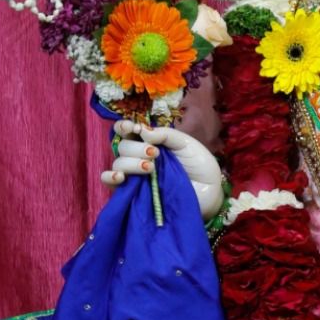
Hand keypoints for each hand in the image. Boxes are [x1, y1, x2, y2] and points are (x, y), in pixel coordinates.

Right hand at [102, 123, 223, 220]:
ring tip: (150, 168)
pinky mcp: (133, 193)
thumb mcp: (186, 144)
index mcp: (150, 142)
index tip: (133, 128)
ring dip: (131, 163)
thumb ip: (166, 135)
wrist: (209, 193)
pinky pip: (111, 185)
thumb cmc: (199, 166)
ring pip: (118, 163)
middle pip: (123, 147)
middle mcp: (139, 157)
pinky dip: (110, 178)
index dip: (125, 127)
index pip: (129, 131)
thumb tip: (142, 131)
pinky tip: (121, 177)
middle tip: (155, 154)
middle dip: (136, 148)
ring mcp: (135, 176)